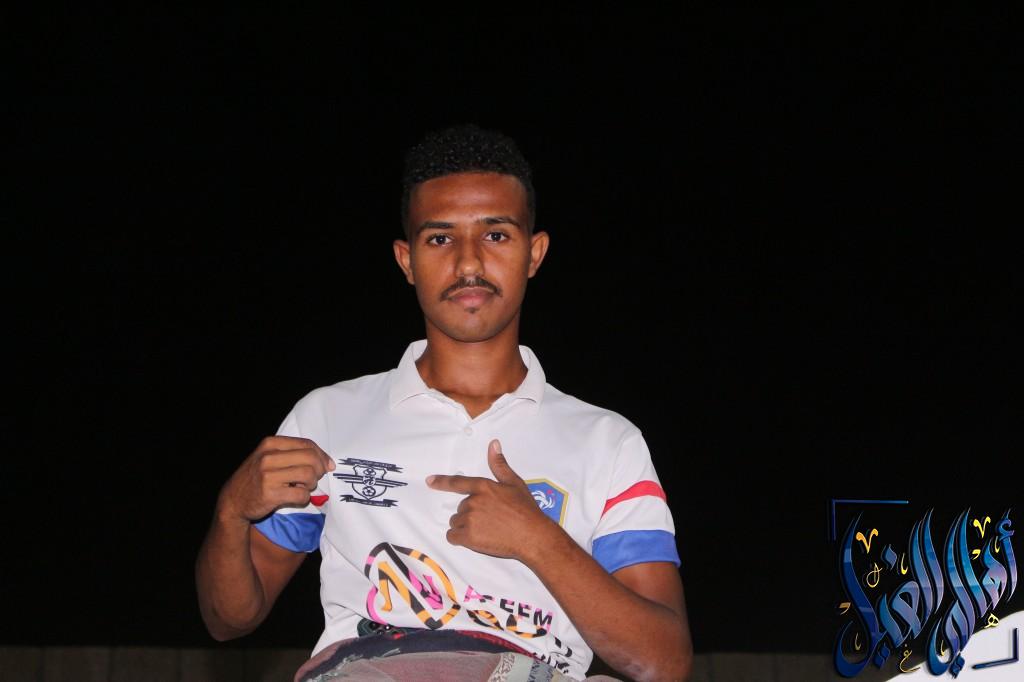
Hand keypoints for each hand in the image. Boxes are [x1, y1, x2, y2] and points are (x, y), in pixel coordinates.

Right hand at [217, 436, 334, 523]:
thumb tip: (327, 461)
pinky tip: (297, 497)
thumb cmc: (256, 477)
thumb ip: (293, 454)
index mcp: (270, 444)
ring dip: (311, 484)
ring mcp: (268, 475)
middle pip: (310, 458)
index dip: (322, 455)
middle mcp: (268, 457)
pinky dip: (304, 498)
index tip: (327, 465)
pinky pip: (301, 494)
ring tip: (303, 487)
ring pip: (308, 475)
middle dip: (319, 469)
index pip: (306, 444)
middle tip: (314, 478)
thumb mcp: (267, 457)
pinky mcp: (271, 494)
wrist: (233, 500)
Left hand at [426, 439, 556, 561]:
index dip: (441, 482)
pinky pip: (453, 536)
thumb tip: (493, 444)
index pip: (457, 482)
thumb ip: (499, 465)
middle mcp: (473, 501)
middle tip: (491, 520)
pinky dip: (460, 539)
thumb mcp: (514, 483)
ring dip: (466, 527)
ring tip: (487, 530)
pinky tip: (477, 540)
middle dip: (471, 514)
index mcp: (483, 487)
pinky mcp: (468, 537)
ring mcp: (470, 519)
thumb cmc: (526, 510)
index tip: (430, 481)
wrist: (532, 536)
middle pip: (460, 508)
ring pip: (456, 522)